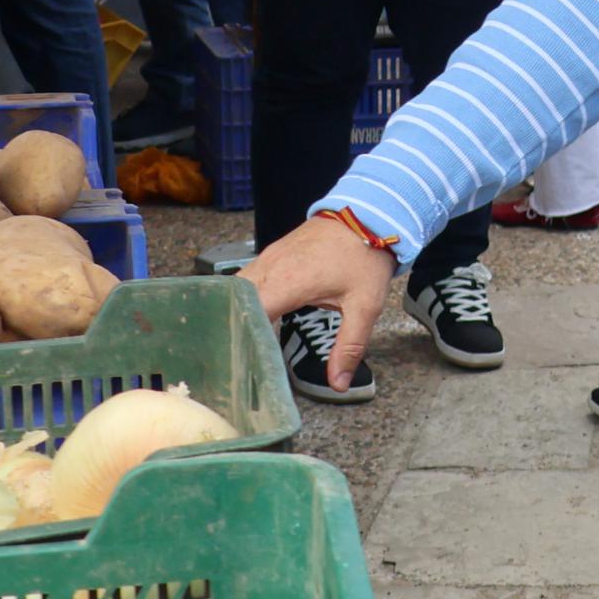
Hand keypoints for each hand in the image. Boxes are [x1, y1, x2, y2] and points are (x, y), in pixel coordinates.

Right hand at [245, 218, 396, 395]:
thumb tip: (338, 384)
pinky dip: (243, 297)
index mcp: (288, 282)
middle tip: (229, 359)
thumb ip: (349, 347)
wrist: (369, 214)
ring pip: (236, 288)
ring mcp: (269, 257)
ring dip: (234, 311)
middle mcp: (270, 267)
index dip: (239, 339)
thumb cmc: (365, 257)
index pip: (248, 314)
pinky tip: (249, 316)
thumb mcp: (364, 306)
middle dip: (229, 329)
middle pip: (233, 302)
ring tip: (234, 342)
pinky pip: (247, 277)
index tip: (236, 363)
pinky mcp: (273, 253)